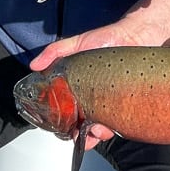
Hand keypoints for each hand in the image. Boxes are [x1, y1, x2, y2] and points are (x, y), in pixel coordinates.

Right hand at [29, 25, 134, 146]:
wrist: (135, 35)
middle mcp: (95, 100)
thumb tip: (34, 65)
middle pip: (84, 126)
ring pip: (101, 128)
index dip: (64, 124)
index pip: (68, 113)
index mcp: (80, 90)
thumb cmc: (107, 39)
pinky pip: (120, 123)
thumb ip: (55, 52)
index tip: (61, 129)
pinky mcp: (127, 104)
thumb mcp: (77, 44)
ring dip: (96, 134)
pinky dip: (114, 129)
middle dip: (80, 135)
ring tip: (96, 129)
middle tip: (80, 132)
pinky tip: (111, 125)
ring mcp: (111, 103)